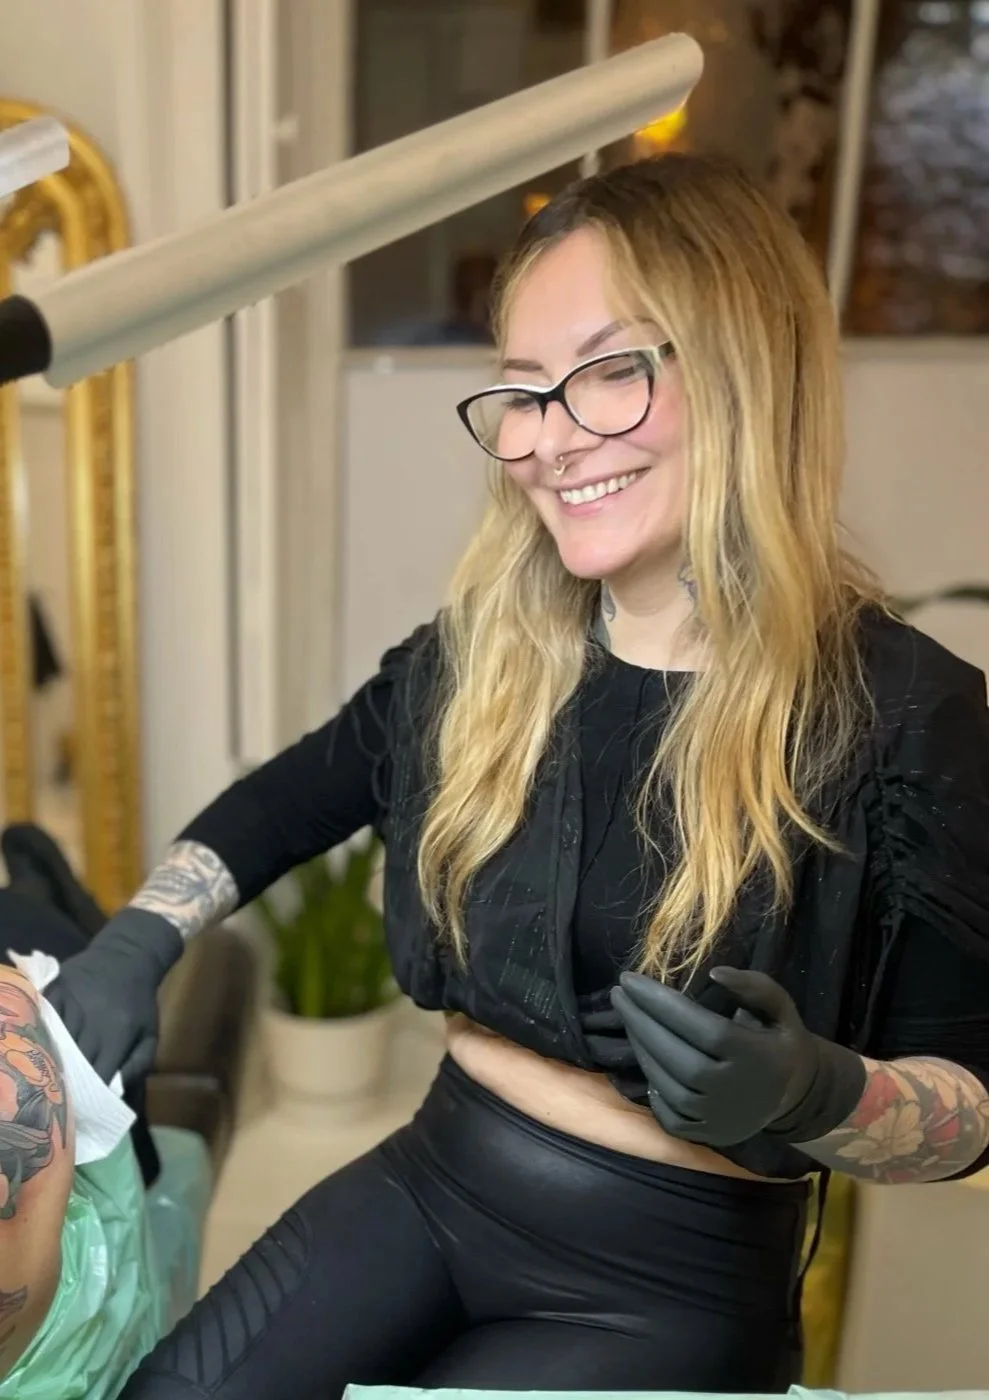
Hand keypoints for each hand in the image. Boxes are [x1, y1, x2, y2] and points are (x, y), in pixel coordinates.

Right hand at [46, 907, 183, 1083]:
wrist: (129, 955)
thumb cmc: (140, 1001)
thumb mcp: (151, 1034)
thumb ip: (137, 1065)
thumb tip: (114, 1092)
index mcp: (119, 1032)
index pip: (98, 1073)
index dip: (90, 1093)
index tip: (83, 1107)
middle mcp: (93, 1019)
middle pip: (74, 1060)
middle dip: (68, 1081)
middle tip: (61, 1097)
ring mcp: (72, 1001)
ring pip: (55, 1040)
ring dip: (50, 1059)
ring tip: (47, 1076)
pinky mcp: (57, 989)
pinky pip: (43, 1017)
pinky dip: (40, 1033)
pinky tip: (39, 1046)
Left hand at [611, 966, 865, 1147]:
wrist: (793, 1094)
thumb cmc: (778, 1039)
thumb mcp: (779, 1006)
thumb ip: (753, 986)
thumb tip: (714, 973)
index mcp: (756, 1056)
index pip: (701, 1028)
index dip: (661, 1003)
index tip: (630, 979)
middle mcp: (735, 1091)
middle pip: (677, 1057)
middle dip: (641, 1022)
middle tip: (618, 995)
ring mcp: (720, 1119)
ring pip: (668, 1085)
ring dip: (641, 1049)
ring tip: (628, 1018)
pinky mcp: (708, 1136)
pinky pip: (668, 1116)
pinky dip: (652, 1089)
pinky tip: (645, 1057)